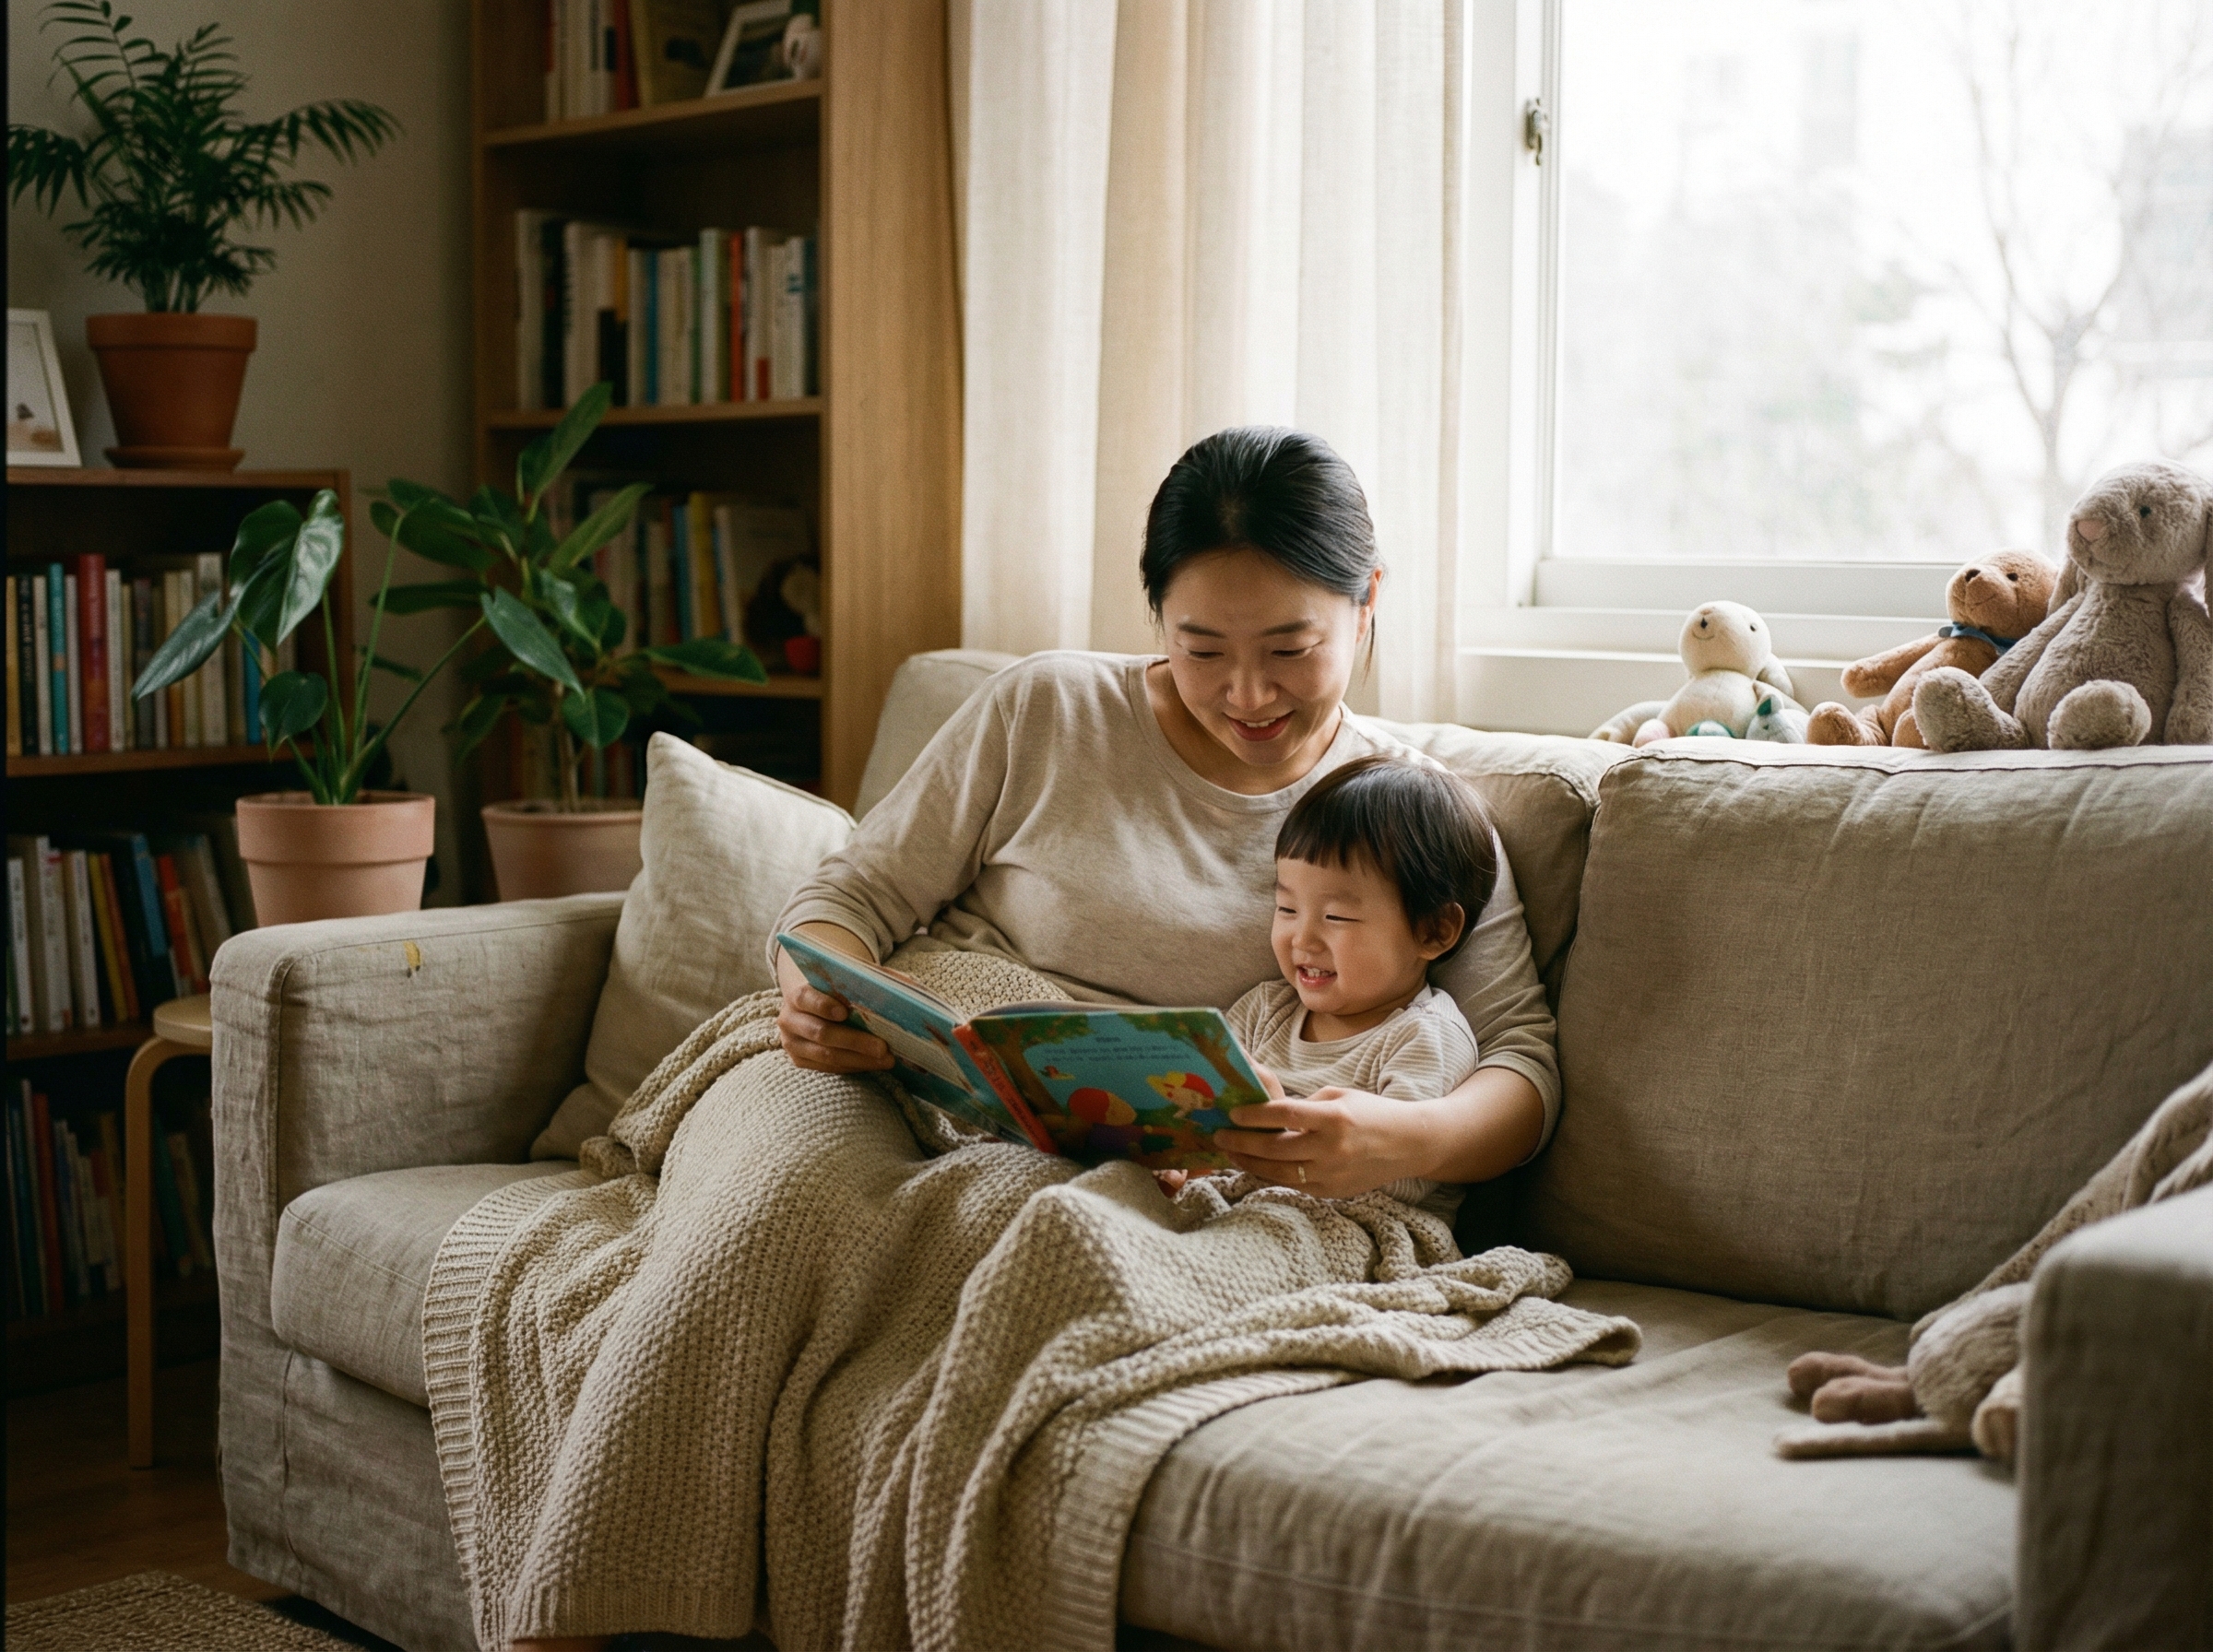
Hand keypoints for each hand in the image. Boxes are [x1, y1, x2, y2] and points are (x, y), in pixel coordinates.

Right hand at [774, 927, 892, 1073]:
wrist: (812, 1004)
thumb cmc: (836, 989)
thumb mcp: (848, 978)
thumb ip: (872, 977)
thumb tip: (907, 983)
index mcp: (797, 994)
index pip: (806, 998)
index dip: (824, 1005)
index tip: (845, 1011)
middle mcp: (789, 1020)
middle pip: (822, 1034)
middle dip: (855, 1041)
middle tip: (883, 1047)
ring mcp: (792, 1044)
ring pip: (827, 1057)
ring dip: (859, 1060)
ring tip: (886, 1060)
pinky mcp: (800, 1061)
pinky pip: (829, 1069)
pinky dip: (853, 1067)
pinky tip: (874, 1064)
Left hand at [1214, 1073, 1432, 1199]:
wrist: (1409, 1144)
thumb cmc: (1371, 1113)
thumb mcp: (1339, 1096)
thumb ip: (1304, 1105)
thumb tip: (1266, 1109)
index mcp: (1334, 1117)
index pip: (1285, 1116)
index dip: (1254, 1115)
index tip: (1232, 1113)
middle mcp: (1332, 1149)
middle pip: (1276, 1149)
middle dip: (1242, 1143)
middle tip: (1219, 1136)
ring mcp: (1332, 1174)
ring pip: (1279, 1173)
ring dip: (1250, 1164)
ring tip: (1230, 1153)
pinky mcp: (1332, 1192)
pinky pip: (1294, 1185)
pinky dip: (1271, 1176)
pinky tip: (1255, 1167)